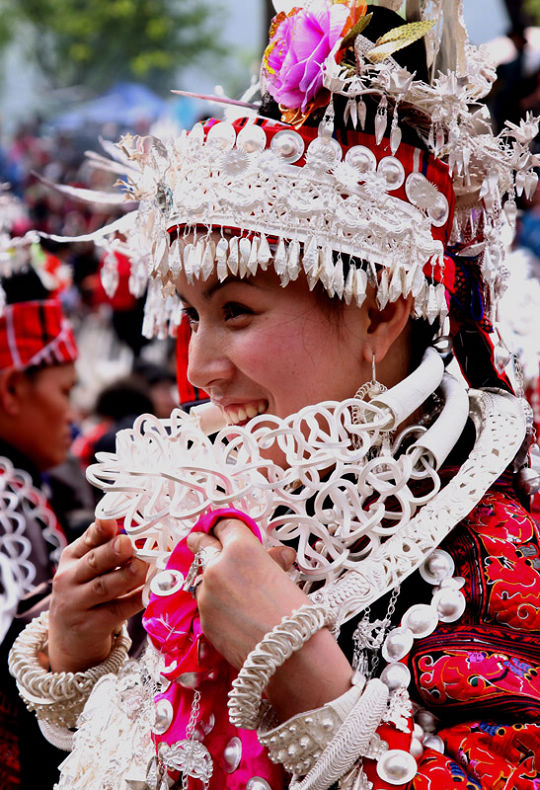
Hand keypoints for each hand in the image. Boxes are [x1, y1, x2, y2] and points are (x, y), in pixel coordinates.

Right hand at [48, 519, 147, 672]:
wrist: (68, 640)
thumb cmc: (86, 593)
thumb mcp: (87, 568)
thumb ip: (106, 548)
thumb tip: (139, 530)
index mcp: (71, 558)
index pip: (87, 539)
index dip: (101, 529)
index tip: (113, 521)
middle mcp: (69, 579)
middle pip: (93, 562)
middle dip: (111, 552)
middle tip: (127, 543)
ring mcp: (77, 604)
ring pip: (103, 587)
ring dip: (125, 576)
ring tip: (142, 566)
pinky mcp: (90, 626)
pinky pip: (117, 611)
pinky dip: (135, 600)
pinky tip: (150, 592)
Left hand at [187, 517, 301, 668]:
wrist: (290, 655)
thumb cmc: (296, 615)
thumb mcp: (284, 577)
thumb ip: (271, 561)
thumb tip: (278, 556)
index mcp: (240, 549)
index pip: (224, 525)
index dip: (226, 528)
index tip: (225, 531)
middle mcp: (217, 567)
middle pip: (200, 544)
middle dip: (203, 542)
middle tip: (204, 543)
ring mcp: (206, 594)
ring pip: (202, 577)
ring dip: (212, 579)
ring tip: (235, 593)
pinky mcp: (203, 620)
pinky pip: (206, 604)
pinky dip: (216, 605)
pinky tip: (236, 615)